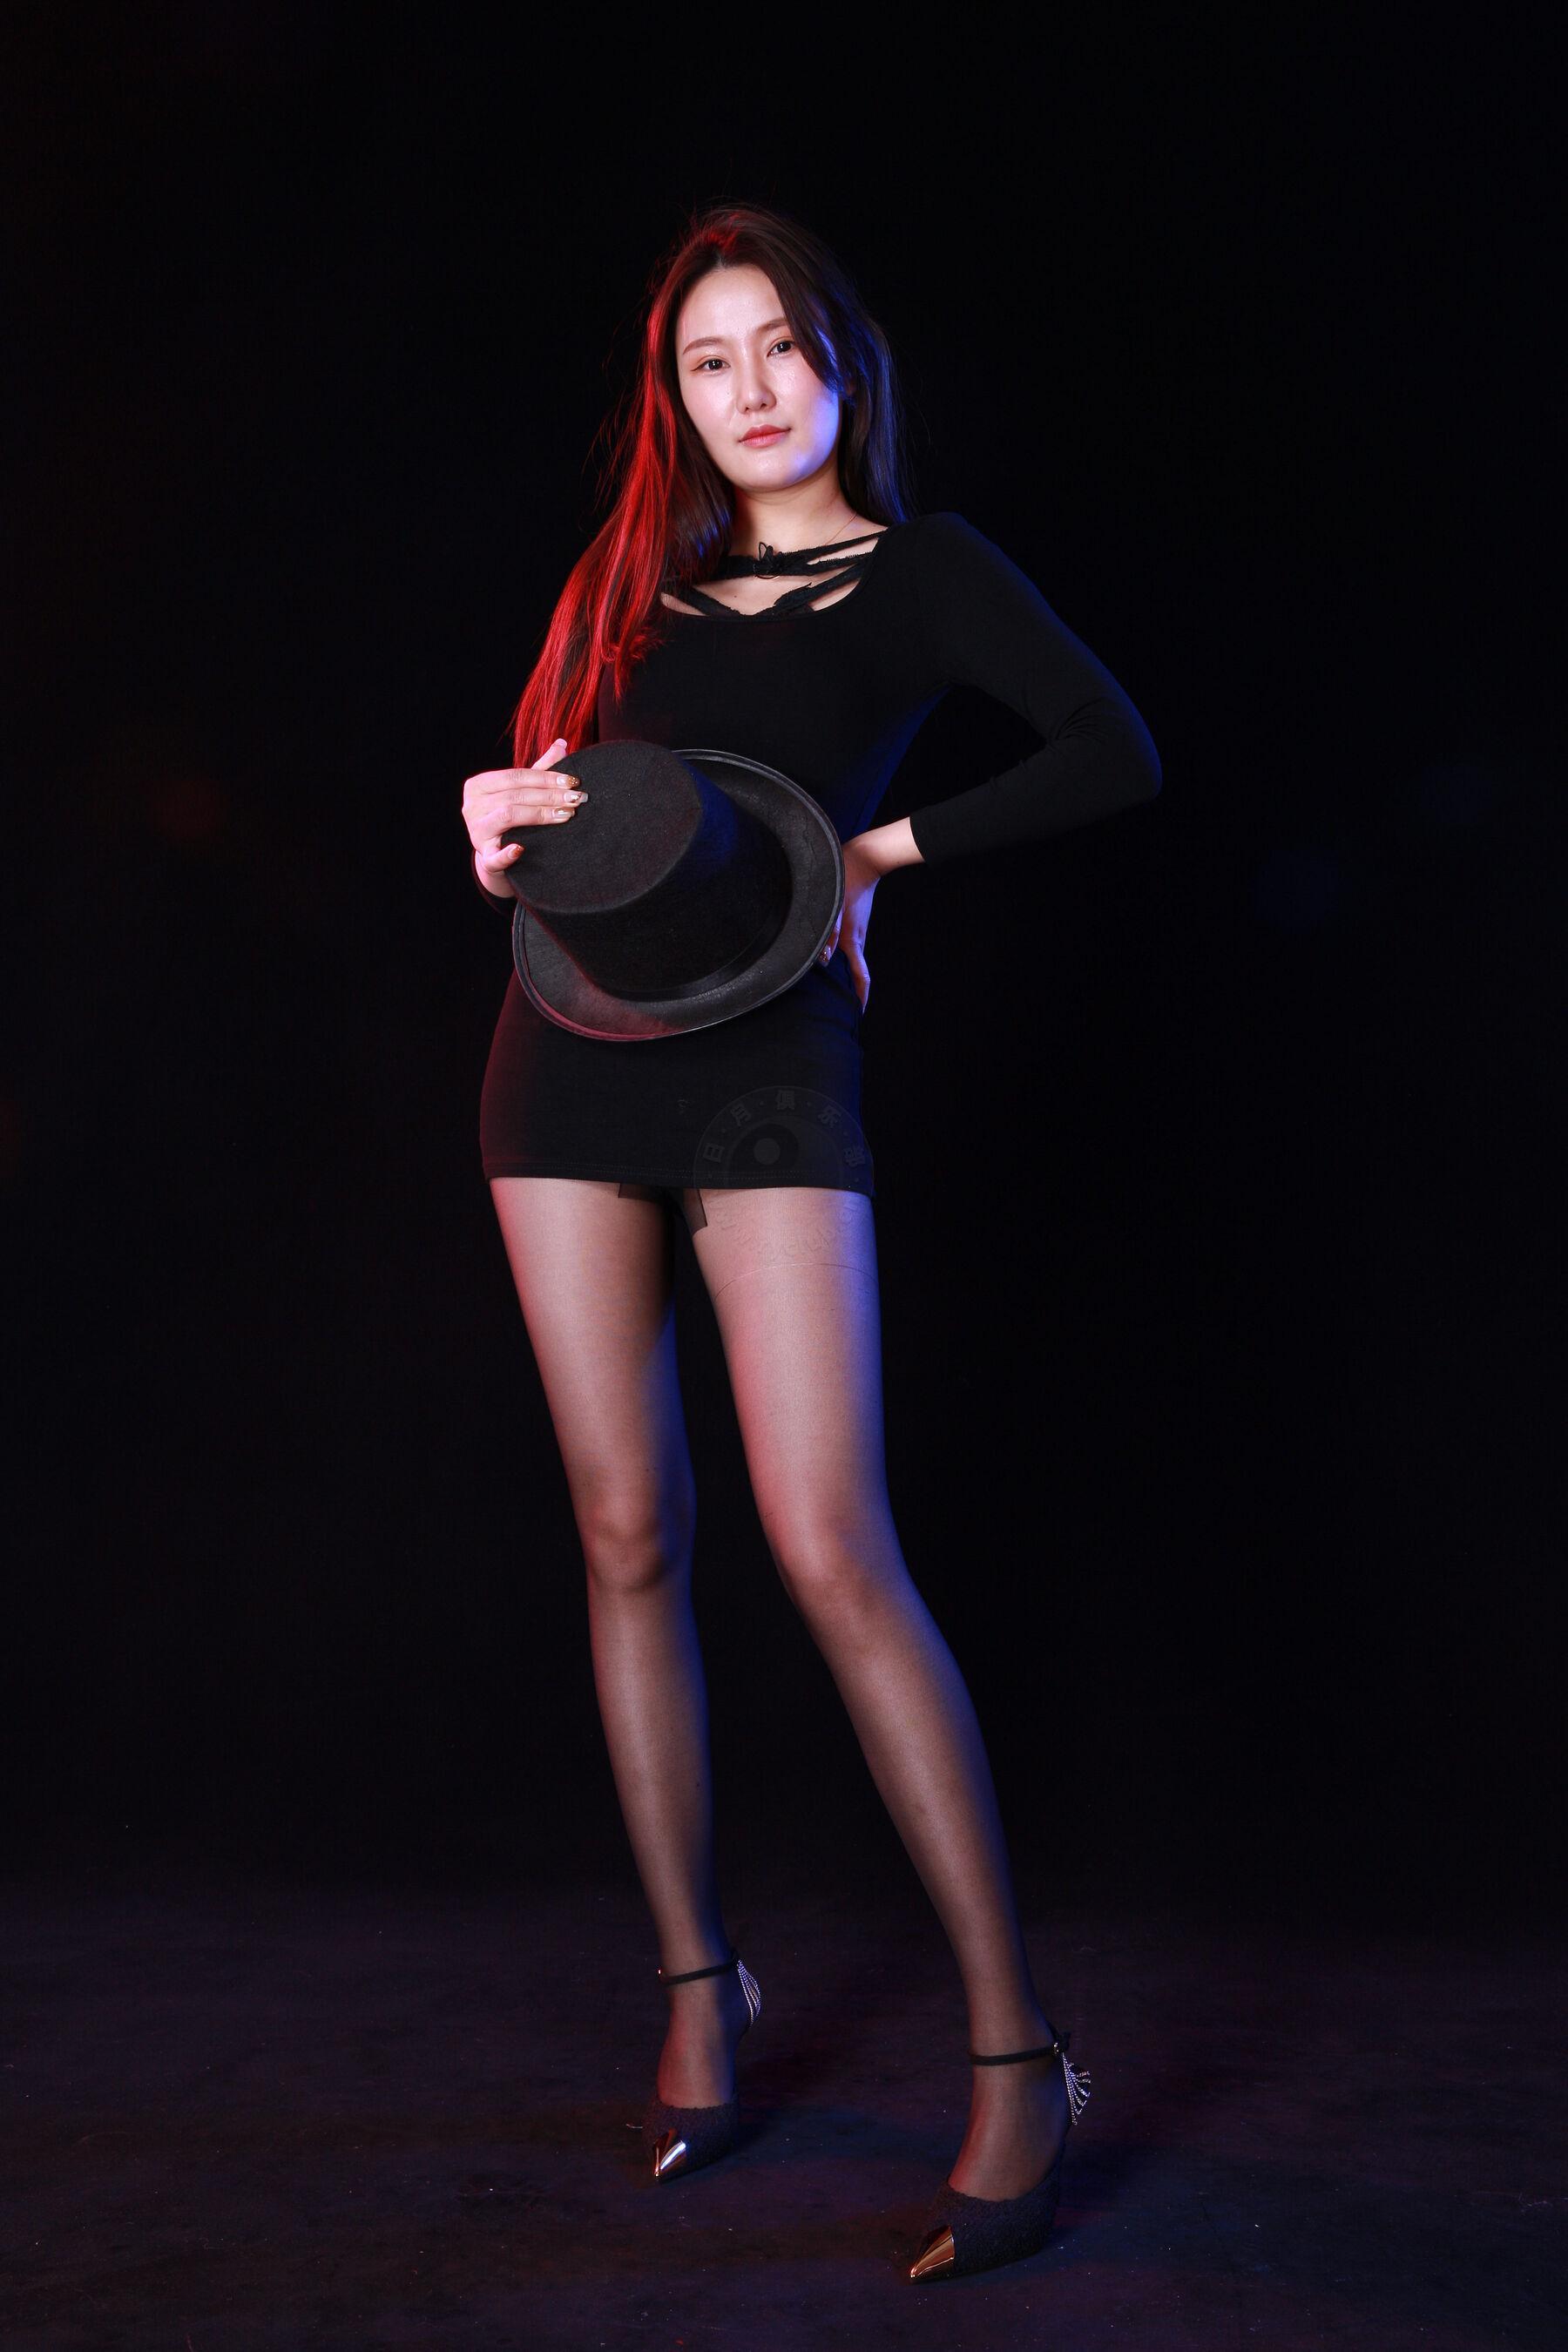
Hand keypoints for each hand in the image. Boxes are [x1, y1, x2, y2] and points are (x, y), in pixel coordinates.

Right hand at [463, 738, 585, 886]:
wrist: (496, 854)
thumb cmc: (509, 815)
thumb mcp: (521, 790)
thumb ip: (540, 769)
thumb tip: (563, 743)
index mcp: (479, 785)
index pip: (516, 776)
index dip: (546, 778)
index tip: (572, 781)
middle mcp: (472, 806)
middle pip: (515, 796)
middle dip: (549, 796)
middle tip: (576, 798)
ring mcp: (476, 832)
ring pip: (508, 816)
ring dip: (541, 815)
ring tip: (567, 814)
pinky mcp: (484, 857)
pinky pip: (495, 856)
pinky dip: (507, 854)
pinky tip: (520, 849)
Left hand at [817, 836, 882, 1011]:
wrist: (864, 861)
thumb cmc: (846, 881)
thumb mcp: (833, 906)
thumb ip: (829, 933)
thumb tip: (824, 958)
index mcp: (852, 939)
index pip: (860, 975)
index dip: (861, 995)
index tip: (860, 1010)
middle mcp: (857, 938)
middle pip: (856, 970)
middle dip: (852, 987)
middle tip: (844, 1002)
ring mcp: (857, 929)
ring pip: (851, 957)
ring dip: (846, 970)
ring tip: (838, 983)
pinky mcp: (855, 921)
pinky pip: (849, 944)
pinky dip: (843, 954)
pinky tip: (831, 952)